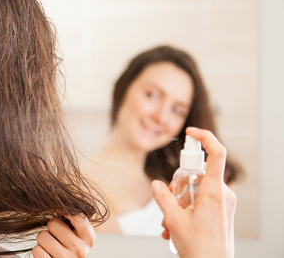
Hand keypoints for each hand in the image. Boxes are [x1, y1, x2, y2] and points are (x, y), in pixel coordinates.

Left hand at [33, 214, 95, 257]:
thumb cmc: (71, 247)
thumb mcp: (79, 234)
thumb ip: (73, 219)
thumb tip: (57, 200)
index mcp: (89, 238)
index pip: (75, 214)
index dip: (62, 208)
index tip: (57, 208)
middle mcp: (80, 249)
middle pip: (53, 223)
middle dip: (50, 227)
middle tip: (56, 235)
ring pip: (42, 236)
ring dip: (43, 240)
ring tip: (51, 245)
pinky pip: (37, 250)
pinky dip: (39, 251)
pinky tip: (47, 254)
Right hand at [152, 127, 235, 257]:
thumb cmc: (200, 249)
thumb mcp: (174, 220)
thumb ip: (163, 198)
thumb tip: (156, 184)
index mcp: (213, 192)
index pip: (216, 154)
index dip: (205, 138)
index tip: (190, 133)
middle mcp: (221, 194)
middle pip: (197, 174)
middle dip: (178, 187)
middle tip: (169, 203)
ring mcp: (222, 204)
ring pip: (195, 190)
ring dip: (178, 203)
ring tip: (168, 223)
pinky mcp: (220, 212)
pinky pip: (200, 201)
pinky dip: (185, 210)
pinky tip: (173, 227)